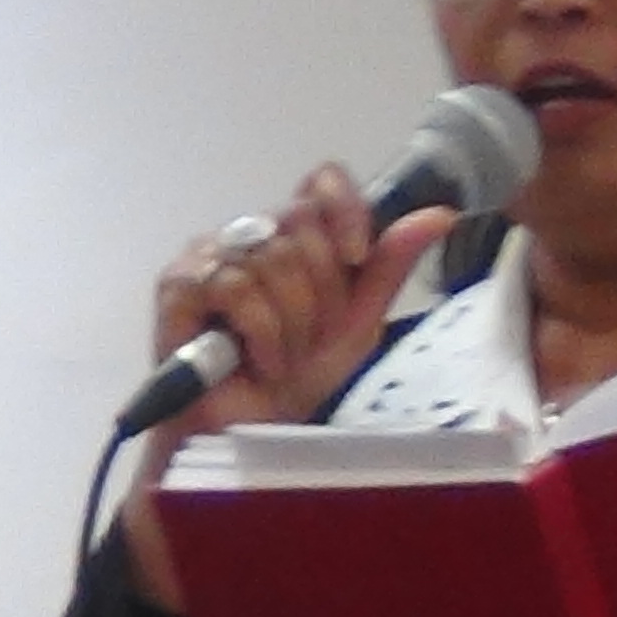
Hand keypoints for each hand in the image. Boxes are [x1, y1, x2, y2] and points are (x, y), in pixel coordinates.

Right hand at [118, 165, 459, 609]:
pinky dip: (261, 332)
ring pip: (272, 259)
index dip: (345, 208)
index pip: (320, 180)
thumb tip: (438, 215)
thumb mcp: (356, 326)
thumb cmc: (294, 381)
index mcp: (291, 235)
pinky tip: (256, 362)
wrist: (248, 435)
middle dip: (321, 294)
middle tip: (309, 341)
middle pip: (301, 222)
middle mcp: (248, 233)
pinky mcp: (178, 284)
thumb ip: (388, 268)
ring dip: (292, 325)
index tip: (357, 257)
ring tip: (280, 360)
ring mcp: (208, 254)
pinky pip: (236, 286)